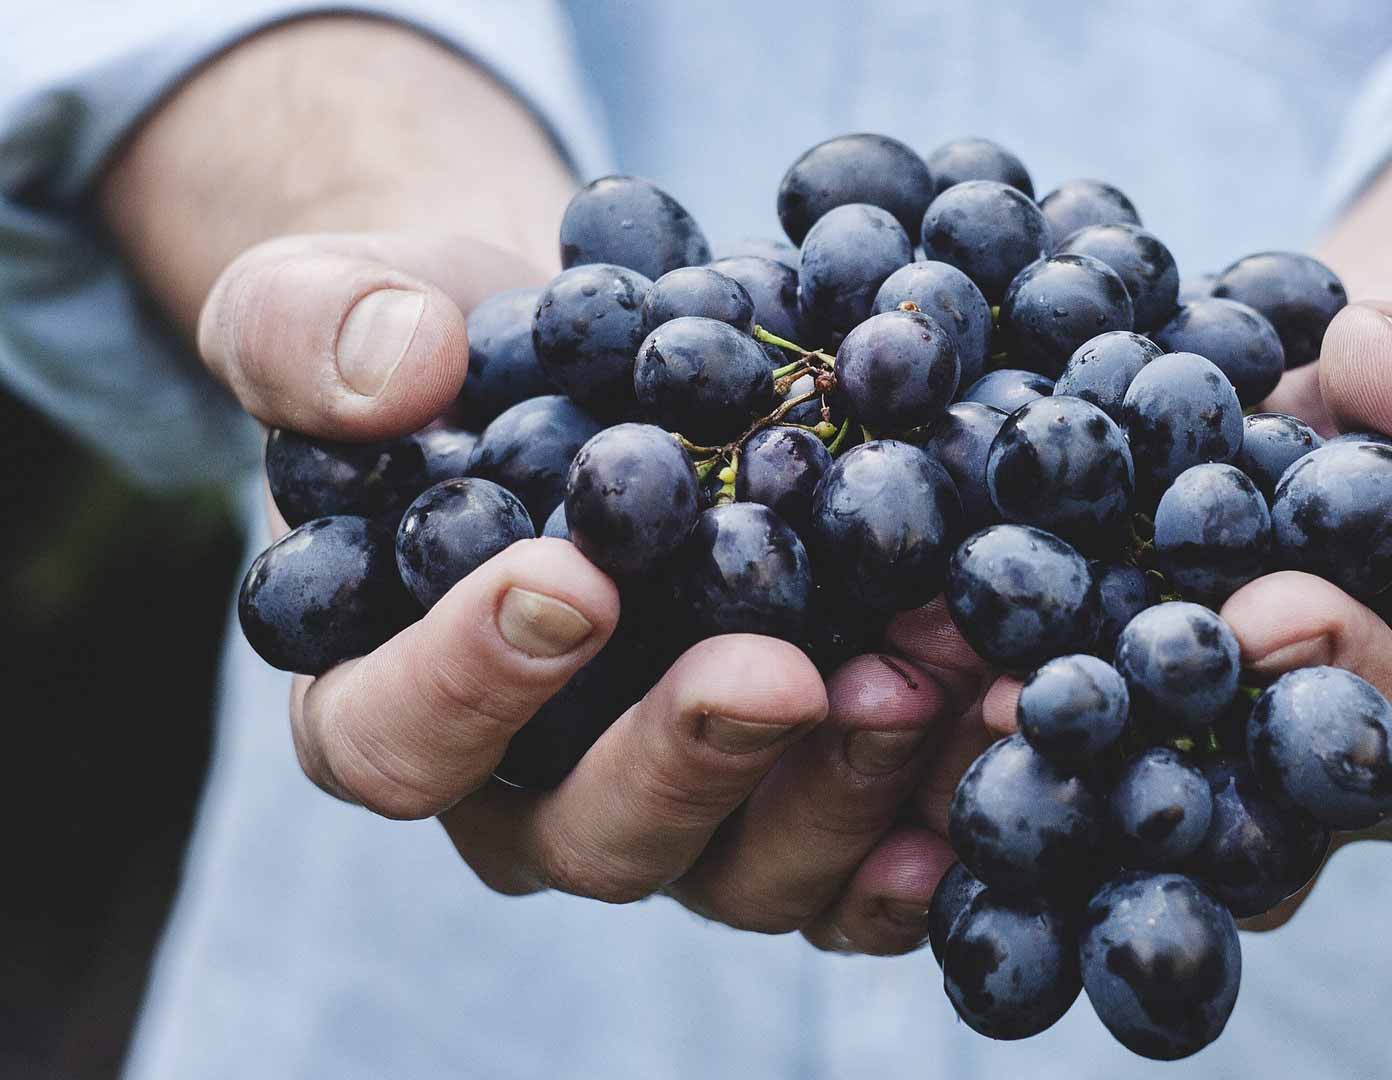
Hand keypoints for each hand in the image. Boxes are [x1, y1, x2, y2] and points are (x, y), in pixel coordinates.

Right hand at [200, 229, 983, 952]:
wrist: (588, 360)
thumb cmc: (442, 349)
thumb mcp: (332, 301)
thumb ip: (312, 332)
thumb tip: (396, 372)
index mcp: (387, 700)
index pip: (395, 739)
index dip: (468, 683)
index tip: (568, 580)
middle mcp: (533, 791)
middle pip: (594, 835)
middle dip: (693, 758)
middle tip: (781, 672)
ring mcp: (680, 809)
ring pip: (747, 867)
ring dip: (846, 785)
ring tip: (931, 676)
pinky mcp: (795, 797)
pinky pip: (861, 861)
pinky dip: (933, 816)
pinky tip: (998, 742)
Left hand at [974, 293, 1391, 926]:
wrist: (1300, 412)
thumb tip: (1374, 368)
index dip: (1348, 679)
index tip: (1268, 608)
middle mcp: (1294, 794)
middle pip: (1239, 820)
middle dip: (1148, 760)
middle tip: (1051, 697)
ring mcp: (1179, 779)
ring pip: (1112, 814)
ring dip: (1025, 762)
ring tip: (942, 692)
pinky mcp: (1082, 743)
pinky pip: (1026, 760)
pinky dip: (952, 720)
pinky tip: (878, 676)